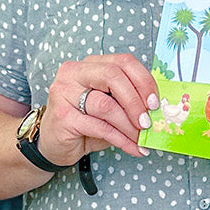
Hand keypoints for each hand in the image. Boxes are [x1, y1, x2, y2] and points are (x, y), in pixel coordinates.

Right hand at [41, 54, 158, 163]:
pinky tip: (133, 148)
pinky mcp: (63, 117)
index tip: (155, 102)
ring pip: (107, 105)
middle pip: (113, 76)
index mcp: (89, 64)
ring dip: (130, 125)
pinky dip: (121, 140)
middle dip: (135, 101)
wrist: (52, 144)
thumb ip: (127, 100)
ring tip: (141, 139)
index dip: (143, 80)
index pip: (122, 61)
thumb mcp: (108, 106)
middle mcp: (73, 73)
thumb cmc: (84, 123)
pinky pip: (100, 127)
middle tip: (148, 121)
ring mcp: (64, 93)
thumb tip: (156, 109)